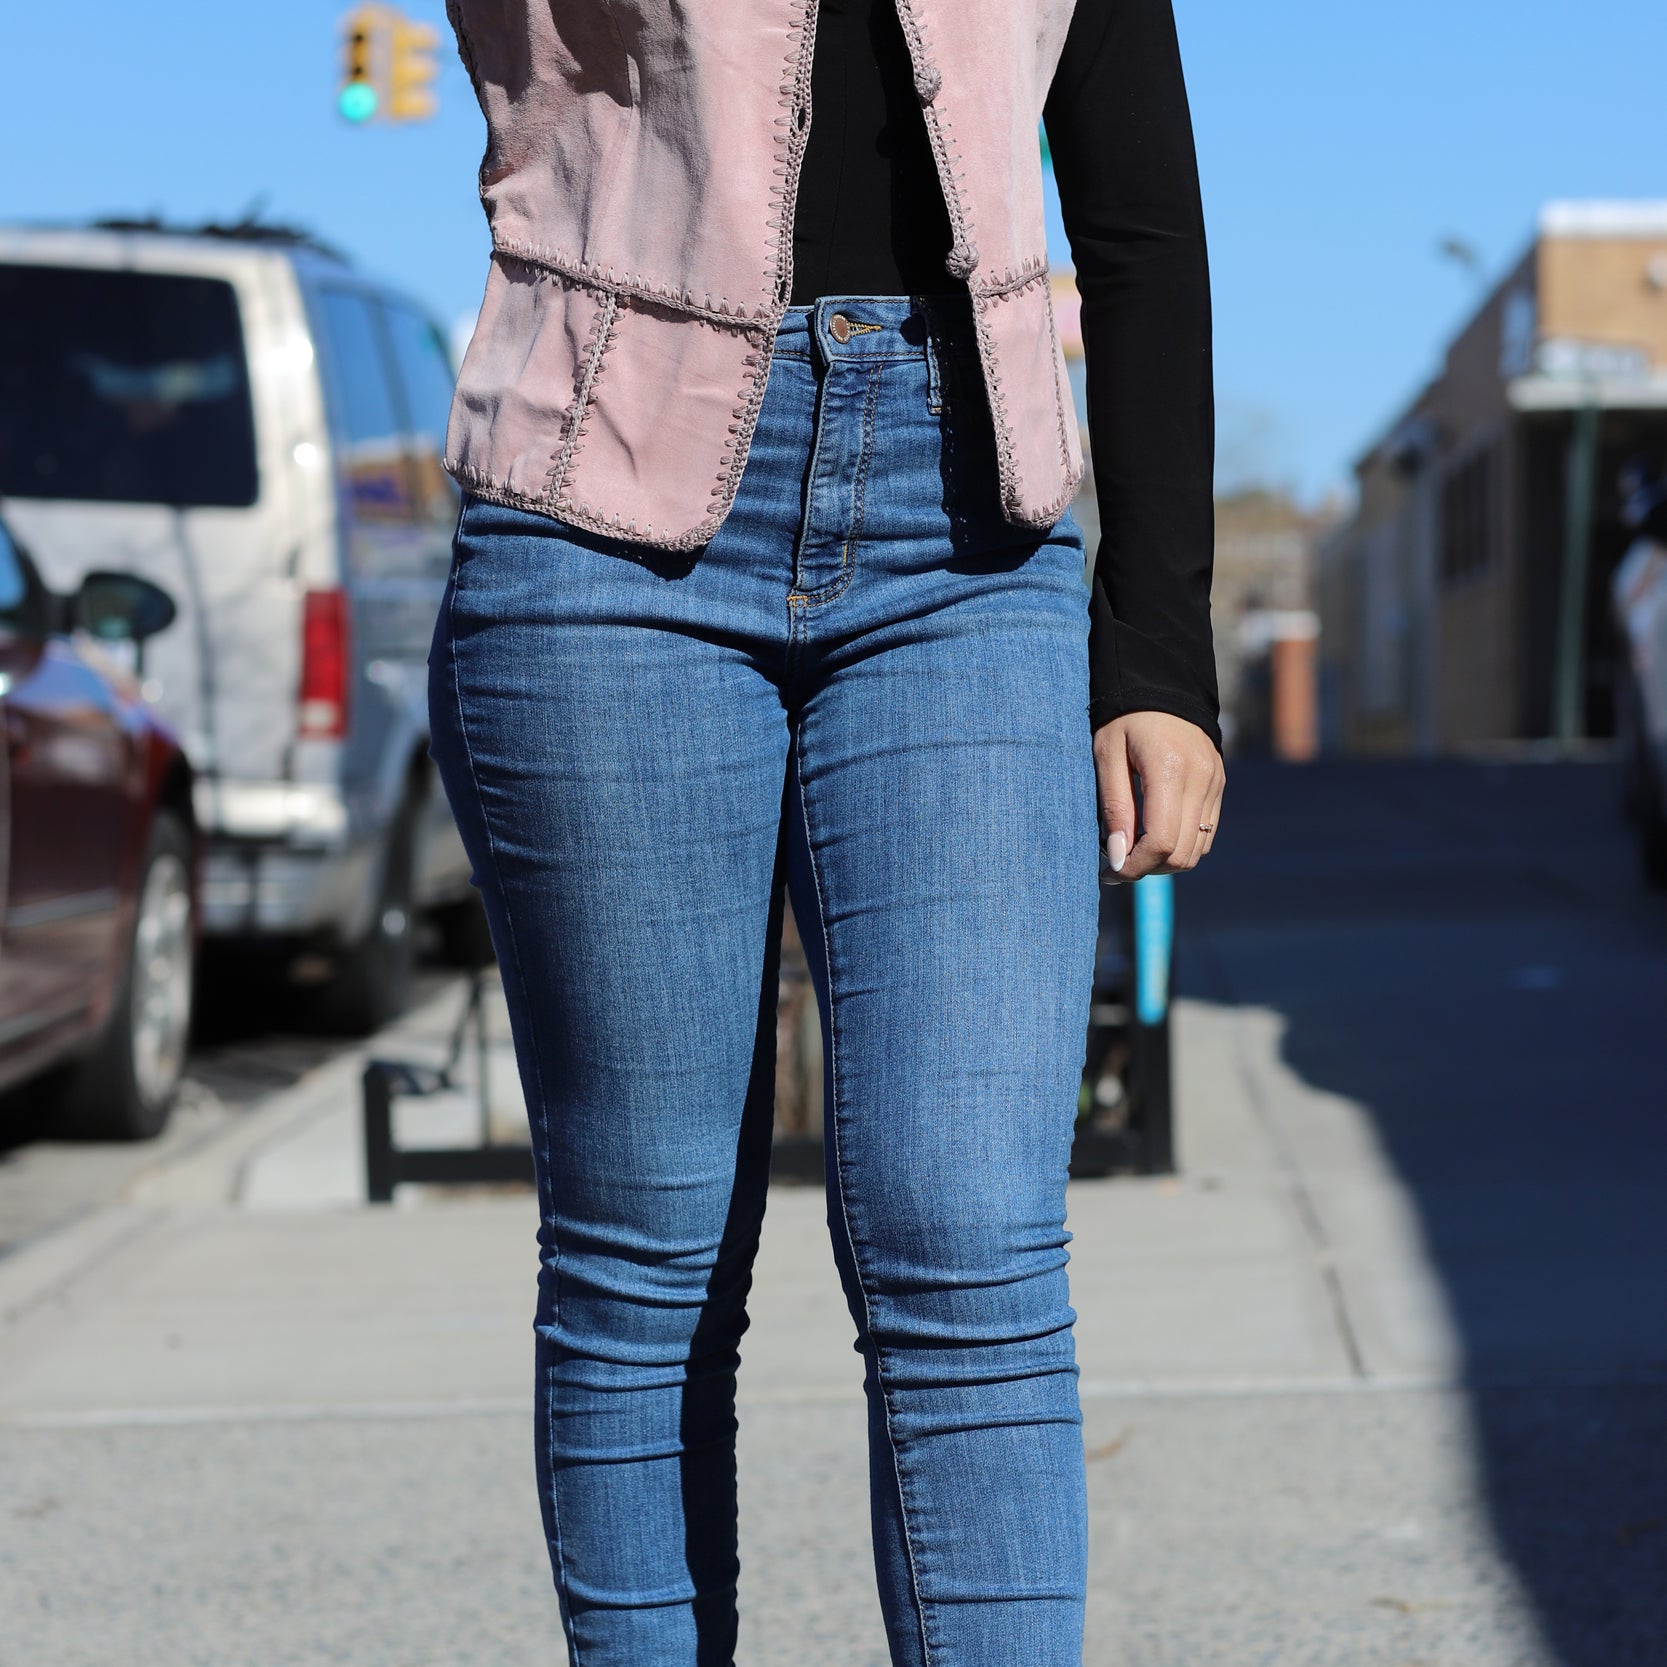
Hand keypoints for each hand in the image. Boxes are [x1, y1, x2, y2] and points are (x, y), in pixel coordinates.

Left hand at [1093, 711, 1223, 880]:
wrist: (1162, 683)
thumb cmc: (1123, 718)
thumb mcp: (1106, 756)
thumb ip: (1114, 808)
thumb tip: (1117, 857)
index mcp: (1170, 770)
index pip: (1162, 842)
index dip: (1135, 866)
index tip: (1109, 871)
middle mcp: (1201, 779)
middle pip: (1183, 853)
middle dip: (1148, 868)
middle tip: (1117, 862)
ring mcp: (1216, 783)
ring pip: (1198, 849)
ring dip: (1165, 860)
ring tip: (1134, 848)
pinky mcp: (1219, 785)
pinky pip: (1206, 833)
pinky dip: (1182, 844)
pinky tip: (1154, 833)